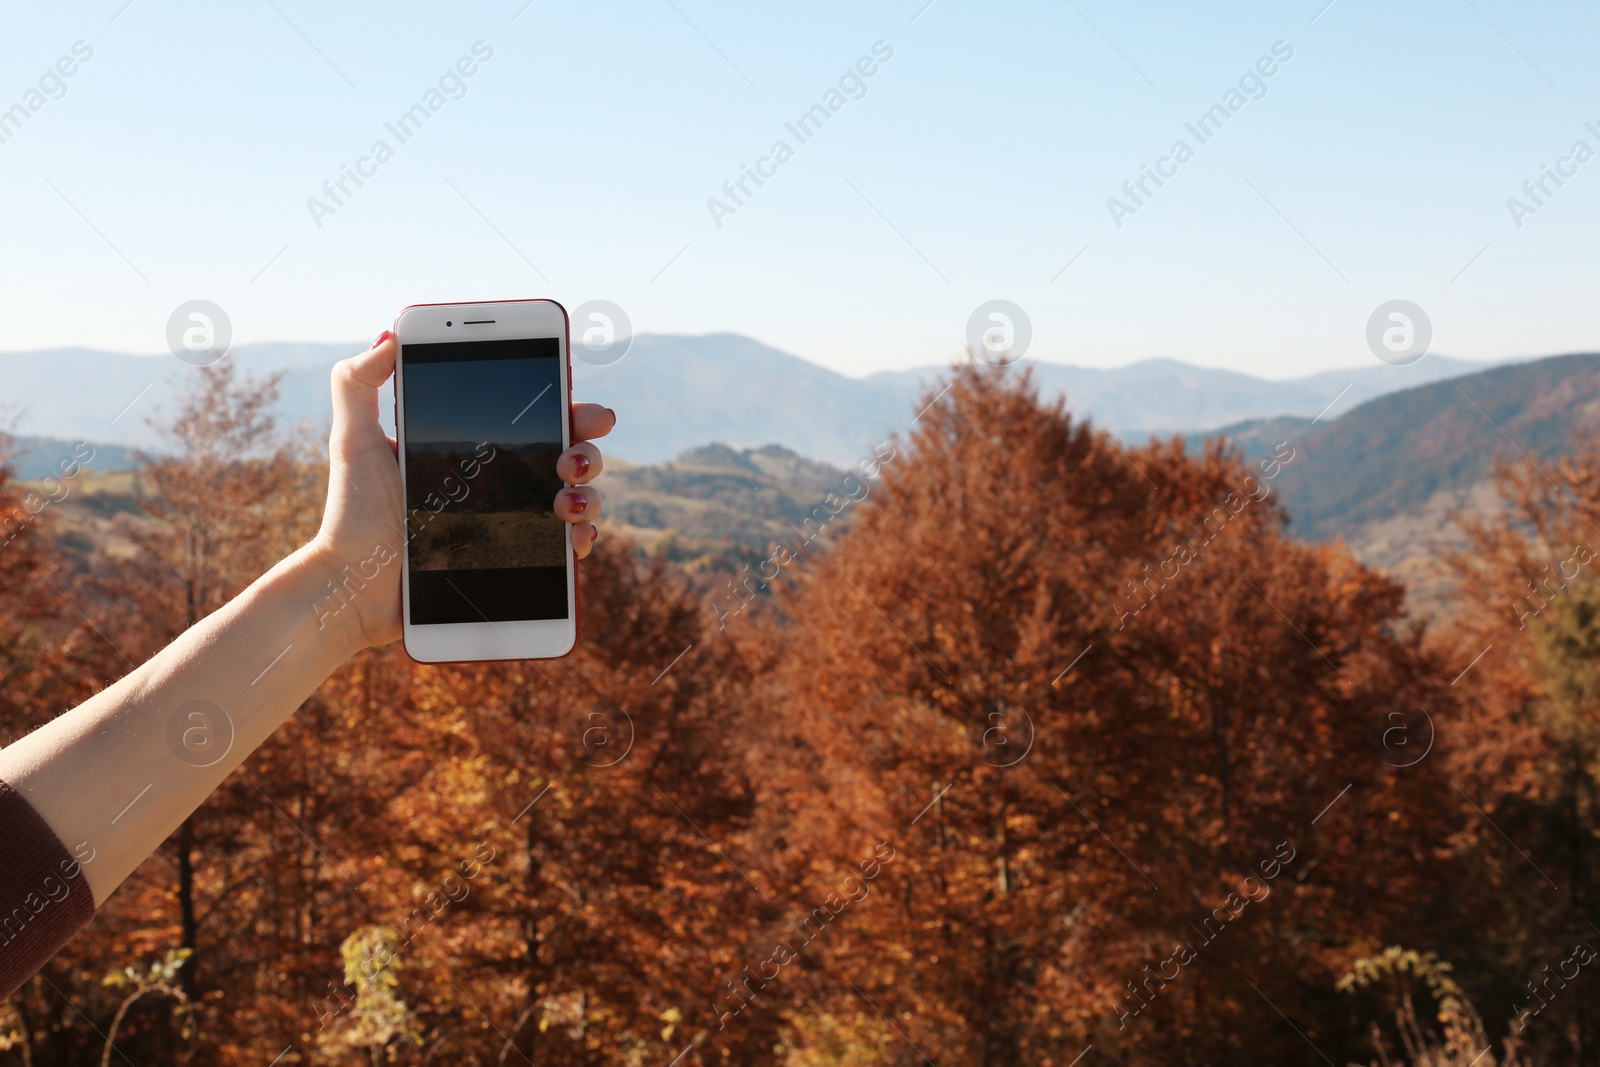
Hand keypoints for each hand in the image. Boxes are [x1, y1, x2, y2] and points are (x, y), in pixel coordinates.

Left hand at [303, 330, 614, 649]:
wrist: (355, 586)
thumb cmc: (352, 514)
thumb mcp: (353, 440)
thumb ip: (359, 382)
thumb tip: (390, 335)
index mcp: (476, 447)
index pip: (534, 415)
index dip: (566, 403)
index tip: (578, 403)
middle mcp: (504, 482)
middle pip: (571, 450)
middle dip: (587, 447)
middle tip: (569, 456)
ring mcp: (516, 522)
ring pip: (581, 496)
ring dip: (590, 493)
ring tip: (565, 499)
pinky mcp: (519, 564)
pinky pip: (570, 548)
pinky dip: (583, 537)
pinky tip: (573, 535)